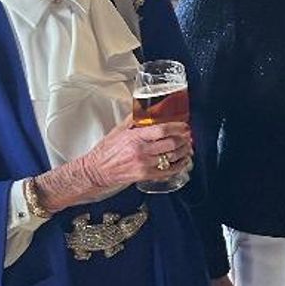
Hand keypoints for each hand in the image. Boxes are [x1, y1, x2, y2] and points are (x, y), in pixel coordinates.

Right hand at [75, 118, 192, 197]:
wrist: (95, 171)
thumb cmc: (105, 151)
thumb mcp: (118, 131)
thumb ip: (133, 120)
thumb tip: (145, 109)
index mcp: (135, 137)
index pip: (163, 130)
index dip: (178, 127)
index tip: (184, 126)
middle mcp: (141, 151)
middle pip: (172, 143)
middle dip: (184, 139)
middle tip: (188, 136)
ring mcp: (144, 164)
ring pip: (172, 157)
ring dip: (184, 151)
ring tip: (188, 147)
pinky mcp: (145, 176)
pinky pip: (168, 171)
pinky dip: (179, 166)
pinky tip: (183, 161)